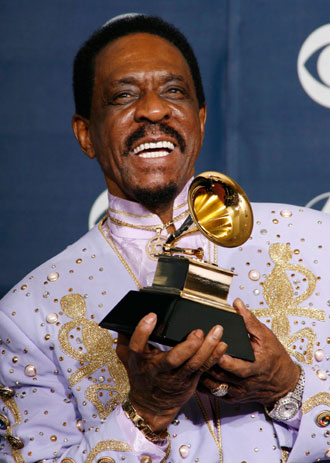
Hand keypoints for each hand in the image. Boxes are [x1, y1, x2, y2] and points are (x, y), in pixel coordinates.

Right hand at [116, 312, 226, 430]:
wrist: (151, 406)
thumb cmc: (141, 376)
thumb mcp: (127, 358)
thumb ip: (125, 338)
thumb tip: (123, 318)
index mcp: (140, 361)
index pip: (137, 345)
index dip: (143, 331)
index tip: (151, 315)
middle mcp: (158, 370)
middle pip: (173, 359)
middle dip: (187, 347)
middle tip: (197, 332)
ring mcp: (176, 377)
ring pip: (194, 364)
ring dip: (207, 348)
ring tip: (216, 332)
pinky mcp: (190, 380)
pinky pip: (204, 368)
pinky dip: (214, 357)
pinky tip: (222, 345)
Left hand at [198, 298, 299, 405]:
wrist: (284, 382)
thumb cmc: (275, 357)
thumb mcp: (266, 336)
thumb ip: (249, 321)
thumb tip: (237, 303)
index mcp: (256, 367)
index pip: (239, 368)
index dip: (227, 362)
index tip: (217, 353)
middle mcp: (246, 382)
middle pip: (222, 376)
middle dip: (208, 364)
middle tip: (195, 352)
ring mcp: (239, 391)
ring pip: (215, 385)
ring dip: (202, 374)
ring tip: (191, 360)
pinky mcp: (233, 397)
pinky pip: (214, 392)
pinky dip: (204, 384)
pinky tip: (195, 372)